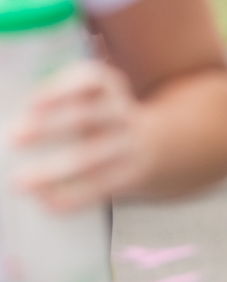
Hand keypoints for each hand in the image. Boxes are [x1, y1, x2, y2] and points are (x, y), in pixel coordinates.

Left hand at [10, 62, 150, 211]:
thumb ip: (60, 104)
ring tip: (20, 182)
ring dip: (54, 169)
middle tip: (13, 138)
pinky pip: (101, 186)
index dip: (61, 89)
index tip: (31, 103)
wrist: (158, 146)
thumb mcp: (95, 101)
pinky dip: (73, 196)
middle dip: (50, 127)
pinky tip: (47, 202)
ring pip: (91, 156)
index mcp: (110, 89)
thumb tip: (15, 126)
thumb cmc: (103, 122)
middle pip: (87, 116)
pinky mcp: (132, 174)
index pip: (92, 79)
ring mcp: (129, 144)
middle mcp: (121, 113)